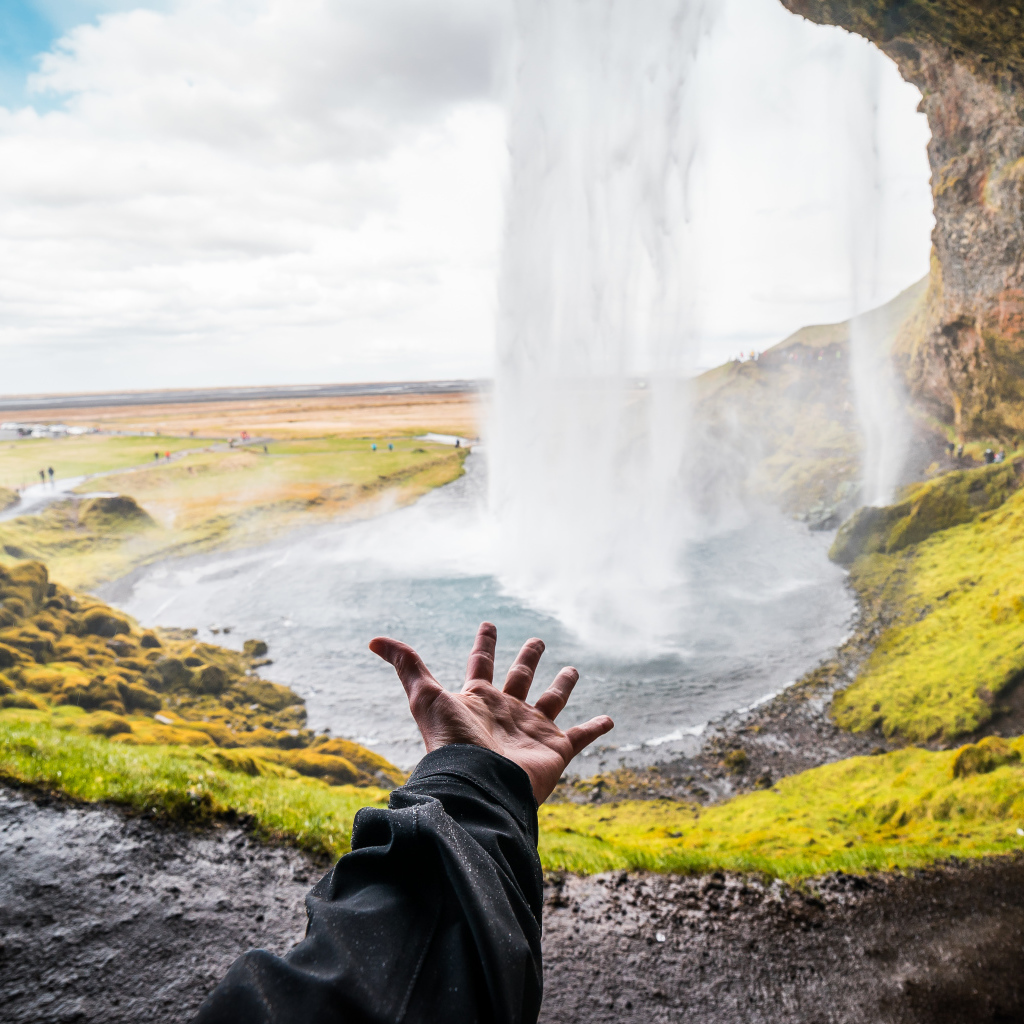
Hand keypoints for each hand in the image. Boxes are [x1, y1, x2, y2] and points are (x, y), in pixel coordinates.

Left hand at [370, 622, 613, 803]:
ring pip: (551, 700)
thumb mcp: (426, 696)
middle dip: (528, 658)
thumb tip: (374, 639)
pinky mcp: (554, 749)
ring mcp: (531, 729)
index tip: (489, 624)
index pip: (481, 662)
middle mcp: (506, 711)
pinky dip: (595, 728)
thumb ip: (406, 665)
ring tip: (572, 670)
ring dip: (562, 685)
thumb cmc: (453, 742)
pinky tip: (609, 719)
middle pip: (519, 677)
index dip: (484, 641)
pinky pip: (580, 736)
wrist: (481, 785)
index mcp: (478, 698)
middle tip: (537, 639)